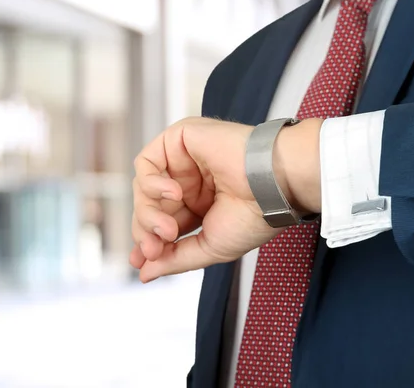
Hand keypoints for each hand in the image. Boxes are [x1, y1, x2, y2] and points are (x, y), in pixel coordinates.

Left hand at [130, 117, 321, 281]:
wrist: (271, 184)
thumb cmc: (253, 214)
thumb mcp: (210, 247)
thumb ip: (176, 259)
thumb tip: (145, 274)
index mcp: (202, 204)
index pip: (164, 222)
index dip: (149, 241)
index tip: (143, 261)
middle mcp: (191, 181)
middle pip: (150, 206)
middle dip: (147, 231)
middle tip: (156, 248)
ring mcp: (184, 160)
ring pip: (144, 188)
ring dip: (149, 212)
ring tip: (169, 228)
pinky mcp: (179, 139)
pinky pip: (146, 162)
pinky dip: (152, 183)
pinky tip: (174, 194)